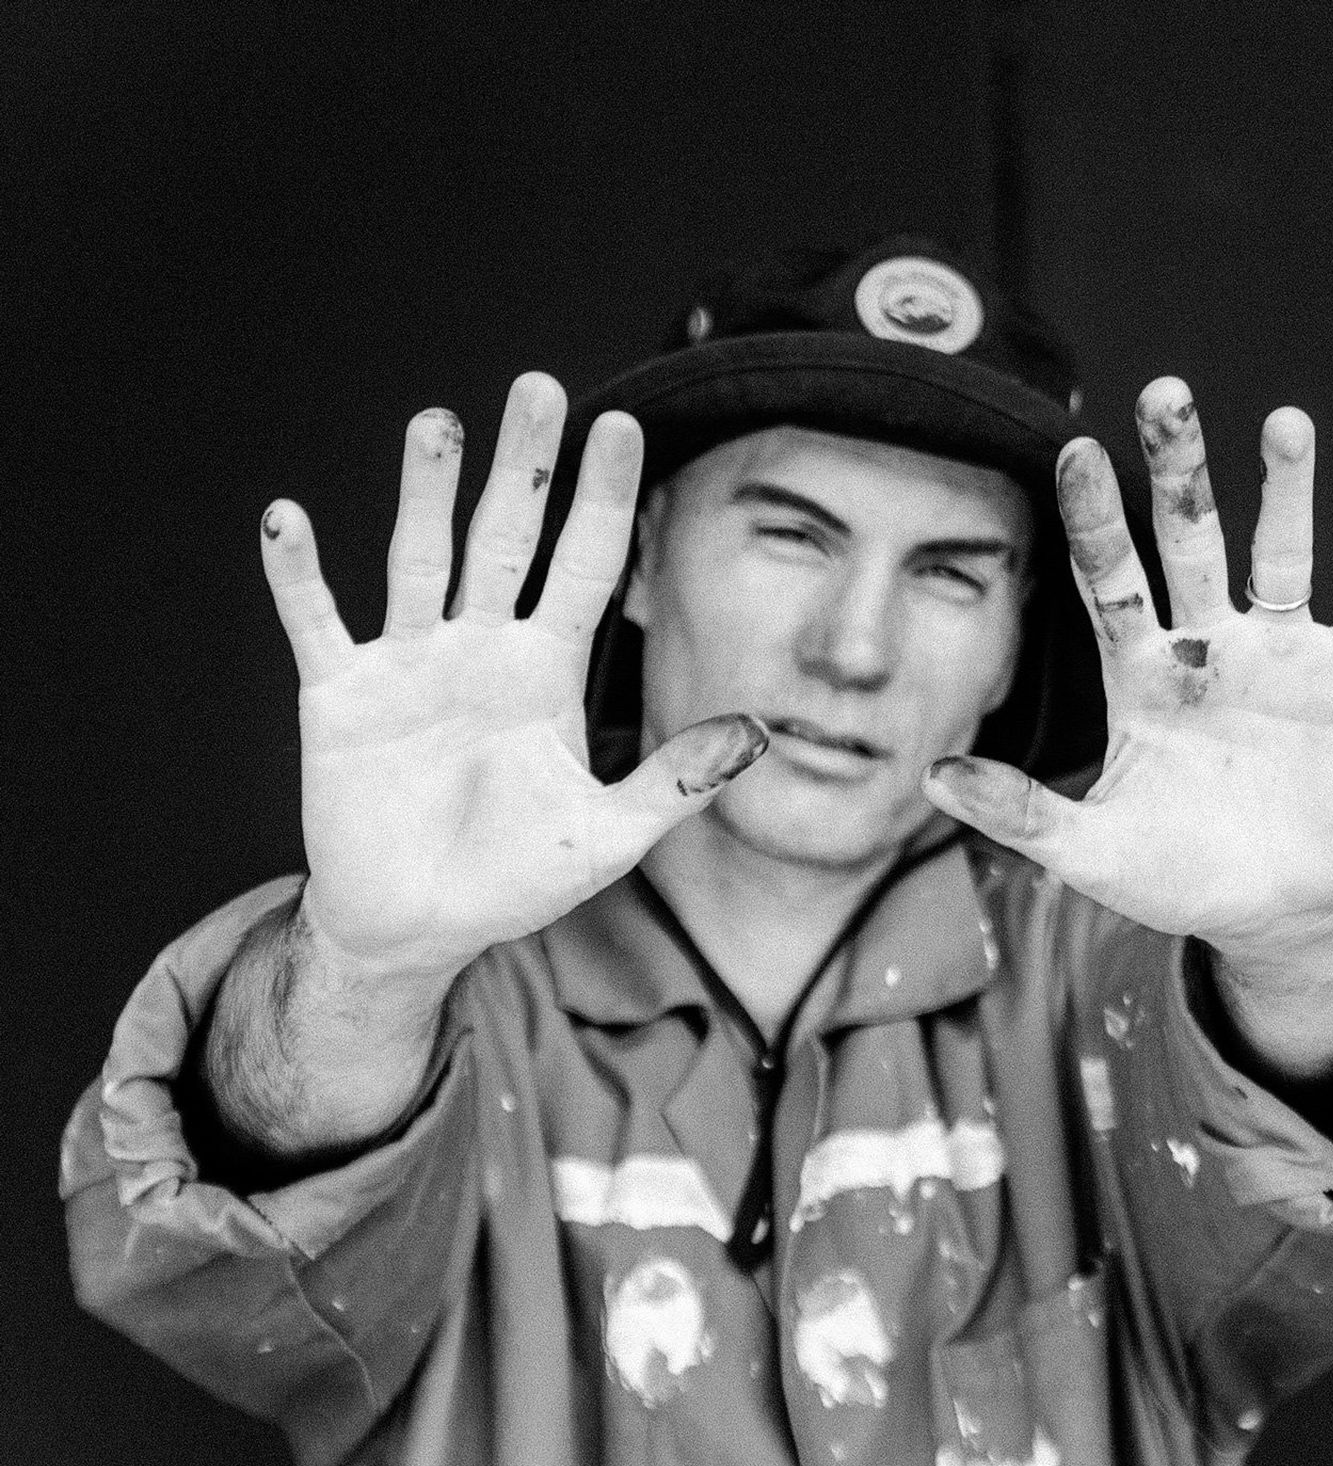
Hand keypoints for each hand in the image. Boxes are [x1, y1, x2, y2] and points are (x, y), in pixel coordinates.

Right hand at [261, 374, 766, 981]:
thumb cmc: (516, 879)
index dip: (605, 500)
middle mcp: (481, 648)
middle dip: (524, 468)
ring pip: (419, 561)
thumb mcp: (608, 836)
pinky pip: (317, 624)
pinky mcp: (340, 697)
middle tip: (538, 388)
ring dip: (425, 495)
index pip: (586, 565)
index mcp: (547, 670)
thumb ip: (677, 782)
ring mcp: (409, 665)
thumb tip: (761, 734)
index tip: (623, 425)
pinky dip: (299, 576)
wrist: (420, 926)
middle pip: (508, 538)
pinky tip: (287, 520)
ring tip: (437, 424)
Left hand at [924, 377, 1332, 963]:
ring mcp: (1276, 656)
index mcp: (1137, 671)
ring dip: (1286, 493)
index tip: (1075, 451)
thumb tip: (930, 778)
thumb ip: (1019, 810)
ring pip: (1280, 557)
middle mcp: (1203, 645)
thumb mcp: (1089, 849)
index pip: (1108, 580)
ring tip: (1286, 423)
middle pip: (1188, 541)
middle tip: (1166, 394)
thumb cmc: (1170, 872)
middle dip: (1178, 471)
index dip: (1094, 519)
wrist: (1266, 907)